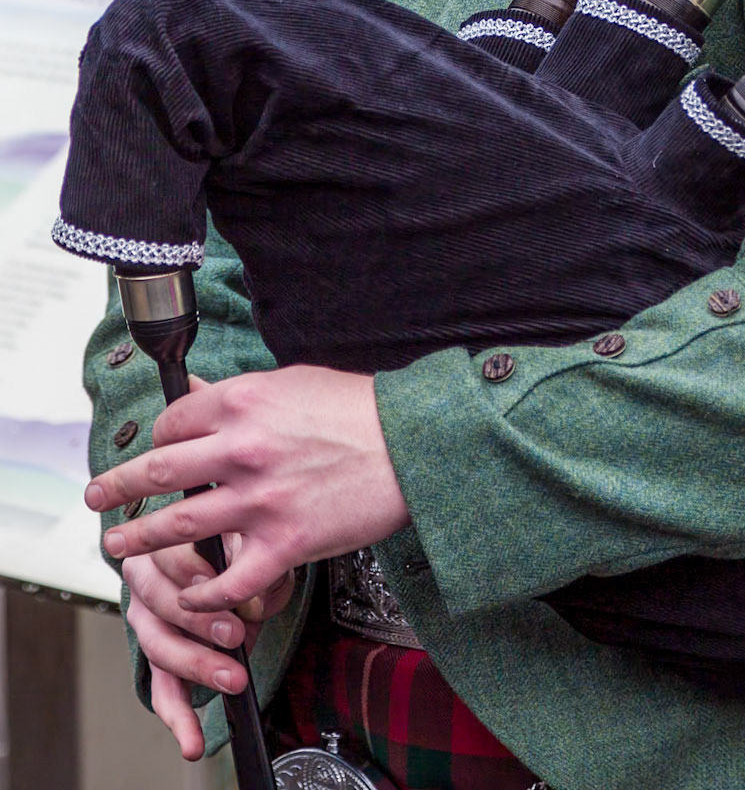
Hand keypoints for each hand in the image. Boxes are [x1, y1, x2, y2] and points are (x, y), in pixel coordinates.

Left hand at [87, 365, 409, 613]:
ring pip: (179, 526)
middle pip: (159, 472)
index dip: (154, 439)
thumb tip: (204, 394)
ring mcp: (261, 499)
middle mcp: (243, 449)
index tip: (150, 452)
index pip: (174, 422)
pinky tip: (189, 595)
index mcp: (245, 403)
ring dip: (139, 540)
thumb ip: (244, 395)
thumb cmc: (360, 410)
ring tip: (118, 547)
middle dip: (117, 487)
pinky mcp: (285, 543)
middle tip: (96, 498)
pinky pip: (227, 578)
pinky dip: (201, 593)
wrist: (414, 445)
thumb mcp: (294, 383)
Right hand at [124, 539, 293, 760]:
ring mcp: (148, 623)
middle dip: (198, 621)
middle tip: (233, 633)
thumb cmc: (237, 546)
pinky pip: (163, 690)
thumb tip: (252, 598)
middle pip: (159, 603)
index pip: (166, 554)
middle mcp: (146, 583)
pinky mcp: (159, 658)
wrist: (234, 559)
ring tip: (231, 678)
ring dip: (197, 665)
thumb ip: (245, 561)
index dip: (189, 570)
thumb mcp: (247, 540)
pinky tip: (191, 741)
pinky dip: (179, 718)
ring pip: (160, 648)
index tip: (213, 582)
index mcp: (164, 543)